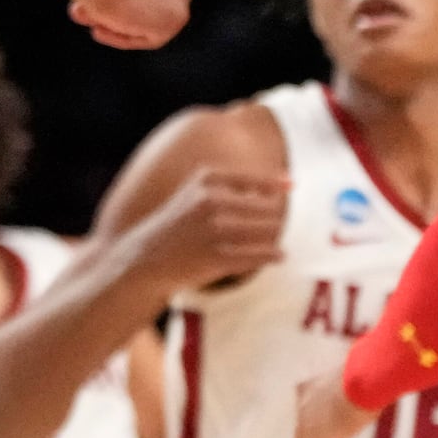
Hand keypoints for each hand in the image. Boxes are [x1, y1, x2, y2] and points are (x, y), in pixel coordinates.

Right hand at [126, 164, 285, 293]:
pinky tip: (279, 255)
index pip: (255, 179)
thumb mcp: (196, 191)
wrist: (146, 258)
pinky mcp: (216, 257)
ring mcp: (213, 230)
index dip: (276, 185)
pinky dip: (273, 255)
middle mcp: (210, 201)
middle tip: (278, 224)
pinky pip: (259, 255)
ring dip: (276, 237)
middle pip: (267, 208)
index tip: (291, 187)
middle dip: (276, 217)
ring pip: (267, 231)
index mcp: (206, 180)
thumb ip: (235, 183)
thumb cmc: (179, 223)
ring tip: (276, 241)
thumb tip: (288, 182)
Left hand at [293, 374, 379, 437]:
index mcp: (309, 388)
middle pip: (307, 435)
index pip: (310, 416)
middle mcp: (301, 405)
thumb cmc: (370, 377)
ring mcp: (303, 425)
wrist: (364, 380)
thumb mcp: (360, 384)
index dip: (325, 432)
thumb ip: (357, 393)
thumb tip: (375, 393)